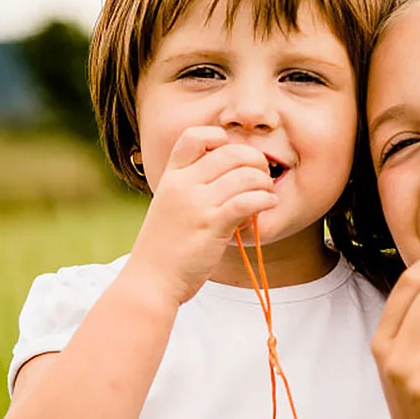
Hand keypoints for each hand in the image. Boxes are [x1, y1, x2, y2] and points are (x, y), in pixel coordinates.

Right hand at [124, 127, 277, 305]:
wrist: (150, 282)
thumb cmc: (163, 249)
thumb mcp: (169, 208)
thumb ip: (190, 189)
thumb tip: (227, 177)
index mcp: (171, 177)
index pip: (193, 136)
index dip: (218, 137)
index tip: (232, 155)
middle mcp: (183, 185)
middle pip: (230, 152)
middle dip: (255, 160)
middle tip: (262, 176)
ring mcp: (197, 205)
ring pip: (244, 175)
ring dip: (264, 183)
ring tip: (267, 194)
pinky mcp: (212, 226)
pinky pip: (248, 201)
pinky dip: (265, 200)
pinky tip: (269, 205)